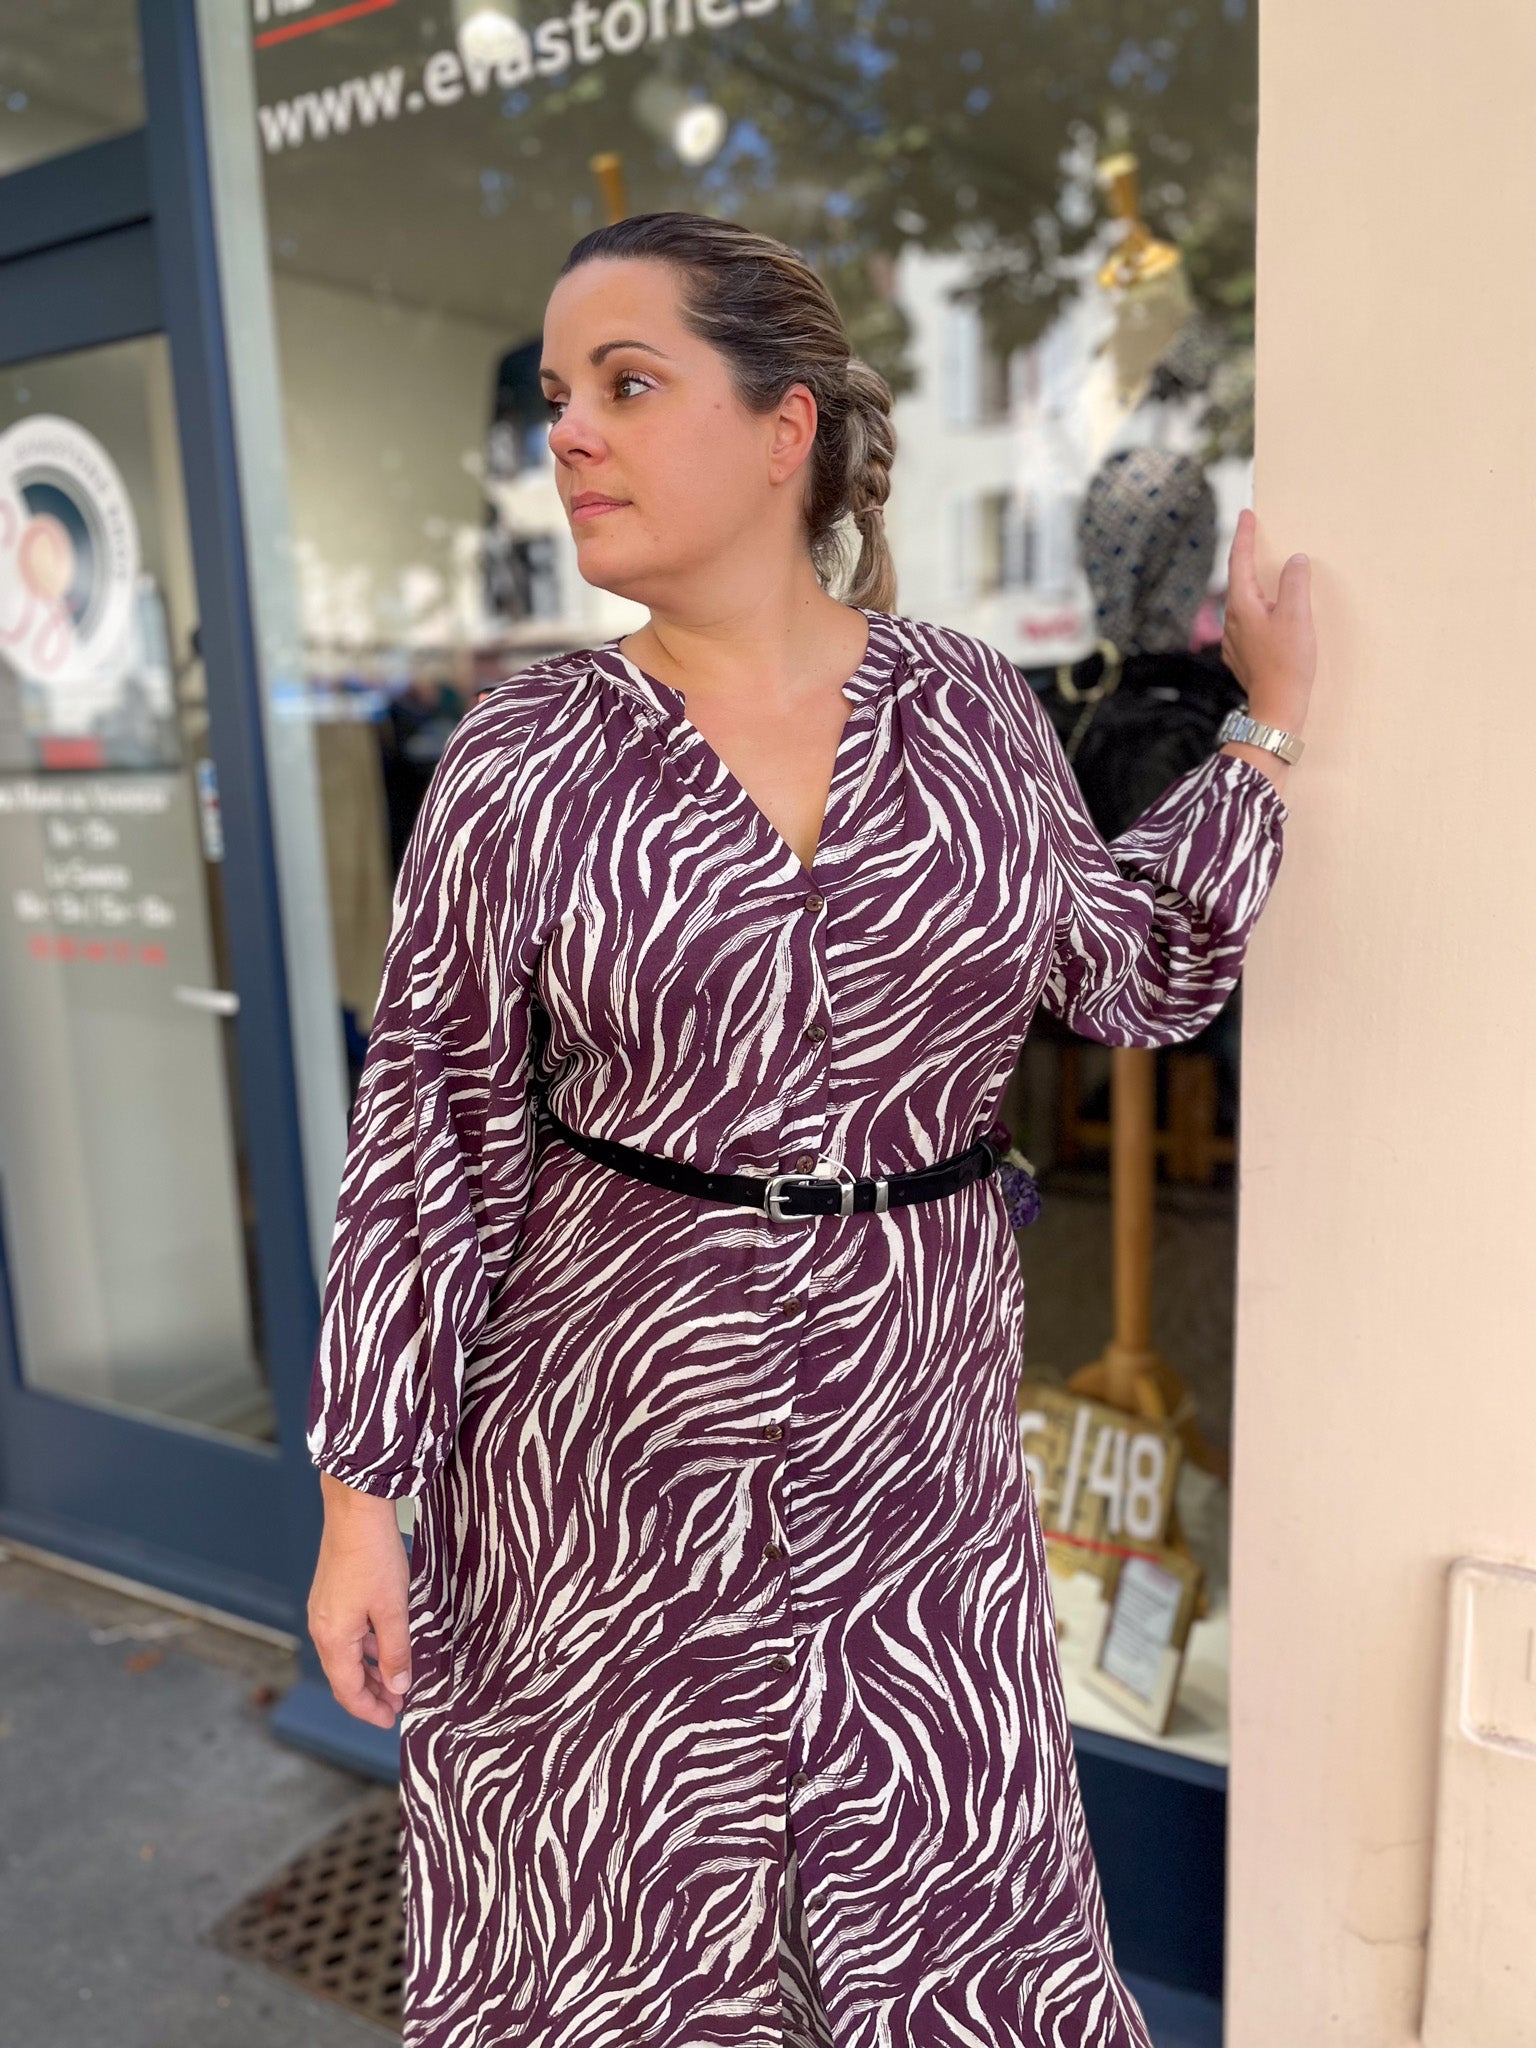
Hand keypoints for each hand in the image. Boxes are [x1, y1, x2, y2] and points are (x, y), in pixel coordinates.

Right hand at [308, 1473, 411, 1727]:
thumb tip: (398, 1687)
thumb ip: (396, 1652)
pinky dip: (364, 1648)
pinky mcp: (330, 1595)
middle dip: (370, 1694)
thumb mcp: (393, 1609)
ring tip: (395, 1680)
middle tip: (397, 1705)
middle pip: (343, 1676)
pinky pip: (345, 1635)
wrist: (354, 1509)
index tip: (391, 1720)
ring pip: (345, 1655)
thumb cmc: (374, 1557)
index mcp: (333, 1638)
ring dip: (369, 1671)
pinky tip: (384, 1645)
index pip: (348, 1690)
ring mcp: (323, 1610)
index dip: (370, 1710)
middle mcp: (321, 1628)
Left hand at [1221, 509, 1316, 735]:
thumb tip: (1295, 560)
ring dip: (1253, 585)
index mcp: (1241, 606)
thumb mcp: (1297, 617)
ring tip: (1264, 572)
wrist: (1276, 710)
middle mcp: (1231, 622)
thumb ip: (1295, 583)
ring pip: (1243, 603)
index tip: (1246, 514)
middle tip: (1254, 535)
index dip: (1244, 535)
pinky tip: (1269, 613)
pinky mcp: (1243, 656)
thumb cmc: (1288, 664)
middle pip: (1238, 581)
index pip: (1238, 561)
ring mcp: (1234, 641)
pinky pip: (1249, 623)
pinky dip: (1259, 609)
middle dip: (1246, 557)